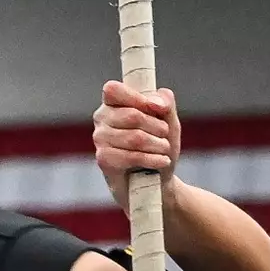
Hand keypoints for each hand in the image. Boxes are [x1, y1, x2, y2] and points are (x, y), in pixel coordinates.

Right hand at [93, 81, 182, 206]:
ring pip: (135, 137)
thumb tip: (155, 102)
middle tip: (165, 136)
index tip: (157, 109)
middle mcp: (102, 118)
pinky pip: (132, 156)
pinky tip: (162, 161)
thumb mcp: (168, 121)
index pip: (113, 90)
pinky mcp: (104, 159)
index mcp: (113, 103)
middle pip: (133, 115)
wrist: (157, 181)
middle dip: (158, 127)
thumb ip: (165, 103)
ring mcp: (100, 139)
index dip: (137, 98)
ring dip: (158, 145)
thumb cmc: (159, 146)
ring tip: (164, 150)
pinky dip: (153, 159)